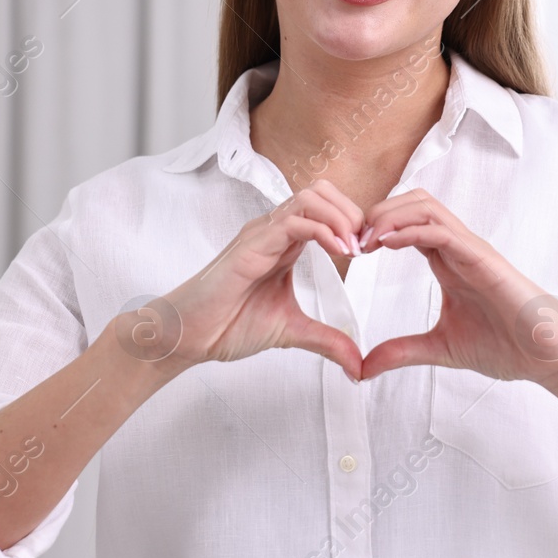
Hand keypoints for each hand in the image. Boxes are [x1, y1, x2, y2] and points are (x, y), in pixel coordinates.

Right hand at [124, 180, 365, 379]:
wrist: (186, 336)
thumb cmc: (226, 325)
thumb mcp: (291, 332)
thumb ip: (326, 341)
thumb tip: (358, 365)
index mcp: (283, 243)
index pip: (325, 209)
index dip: (353, 222)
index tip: (371, 251)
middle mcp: (272, 230)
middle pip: (322, 192)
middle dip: (353, 212)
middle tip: (368, 245)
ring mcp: (260, 234)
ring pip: (310, 197)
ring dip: (341, 217)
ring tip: (356, 248)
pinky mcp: (250, 245)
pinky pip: (293, 220)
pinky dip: (323, 230)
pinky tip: (340, 253)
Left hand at [357, 189, 557, 386]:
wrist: (547, 355)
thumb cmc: (507, 345)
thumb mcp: (440, 349)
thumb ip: (403, 352)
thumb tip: (364, 368)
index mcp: (447, 261)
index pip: (405, 224)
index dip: (374, 229)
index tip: (348, 249)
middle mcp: (457, 247)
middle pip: (412, 202)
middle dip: (376, 213)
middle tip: (349, 240)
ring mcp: (470, 249)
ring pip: (425, 206)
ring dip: (389, 215)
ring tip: (364, 239)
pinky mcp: (482, 258)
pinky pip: (441, 231)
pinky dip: (411, 230)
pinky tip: (387, 243)